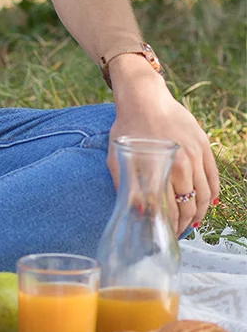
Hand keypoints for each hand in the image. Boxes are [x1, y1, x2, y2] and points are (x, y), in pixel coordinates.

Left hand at [108, 56, 219, 235]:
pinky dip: (212, 194)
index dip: (171, 226)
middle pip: (191, 205)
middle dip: (185, 223)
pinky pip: (213, 177)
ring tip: (193, 221)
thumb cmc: (127, 127)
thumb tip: (137, 212)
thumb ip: (125, 185)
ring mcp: (196, 155)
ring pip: (205, 194)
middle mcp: (182, 164)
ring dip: (201, 212)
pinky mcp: (204, 145)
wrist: (144, 97)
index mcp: (161, 168)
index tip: (167, 233)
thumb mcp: (117, 156)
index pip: (172, 209)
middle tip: (179, 231)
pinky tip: (207, 203)